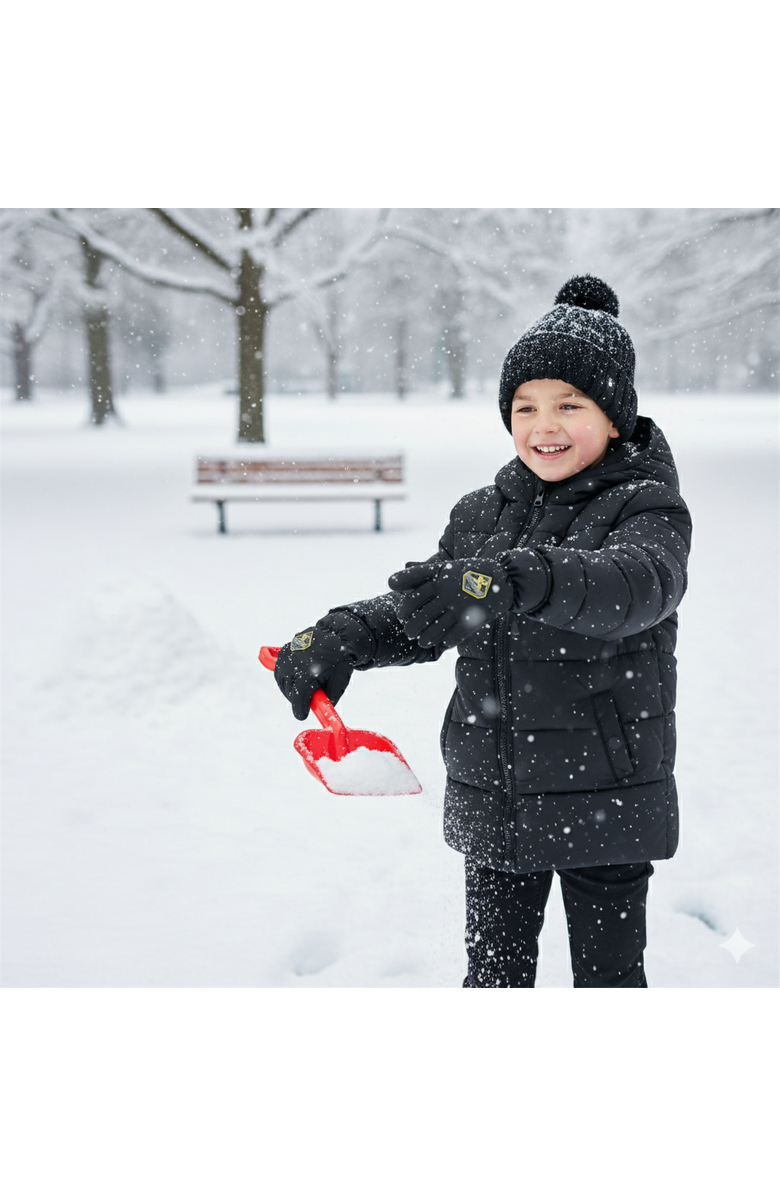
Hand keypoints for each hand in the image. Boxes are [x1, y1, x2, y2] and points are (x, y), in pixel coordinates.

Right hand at [274, 626, 355, 719]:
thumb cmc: (339, 660)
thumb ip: (329, 699)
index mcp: (311, 672)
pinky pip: (280, 672)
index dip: (299, 709)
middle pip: (289, 691)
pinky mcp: (284, 652)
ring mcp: (288, 656)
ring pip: (282, 682)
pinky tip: (296, 678)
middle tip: (306, 701)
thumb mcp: (339, 682)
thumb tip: (320, 711)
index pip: (299, 696)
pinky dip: (286, 678)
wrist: (335, 635)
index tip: (301, 715)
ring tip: (303, 688)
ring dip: (290, 689)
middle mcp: (296, 663)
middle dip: (297, 700)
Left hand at [387, 558, 512, 648]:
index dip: (403, 593)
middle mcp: (448, 589)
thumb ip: (423, 571)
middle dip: (412, 625)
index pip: (415, 582)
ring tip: (421, 641)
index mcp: (441, 574)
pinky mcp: (472, 619)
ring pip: (435, 627)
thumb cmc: (470, 574)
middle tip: (409, 631)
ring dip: (425, 638)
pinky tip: (441, 644)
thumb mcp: (447, 568)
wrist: (505, 579)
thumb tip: (400, 569)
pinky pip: (454, 636)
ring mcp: (460, 605)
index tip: (397, 603)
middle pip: (421, 612)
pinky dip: (445, 642)